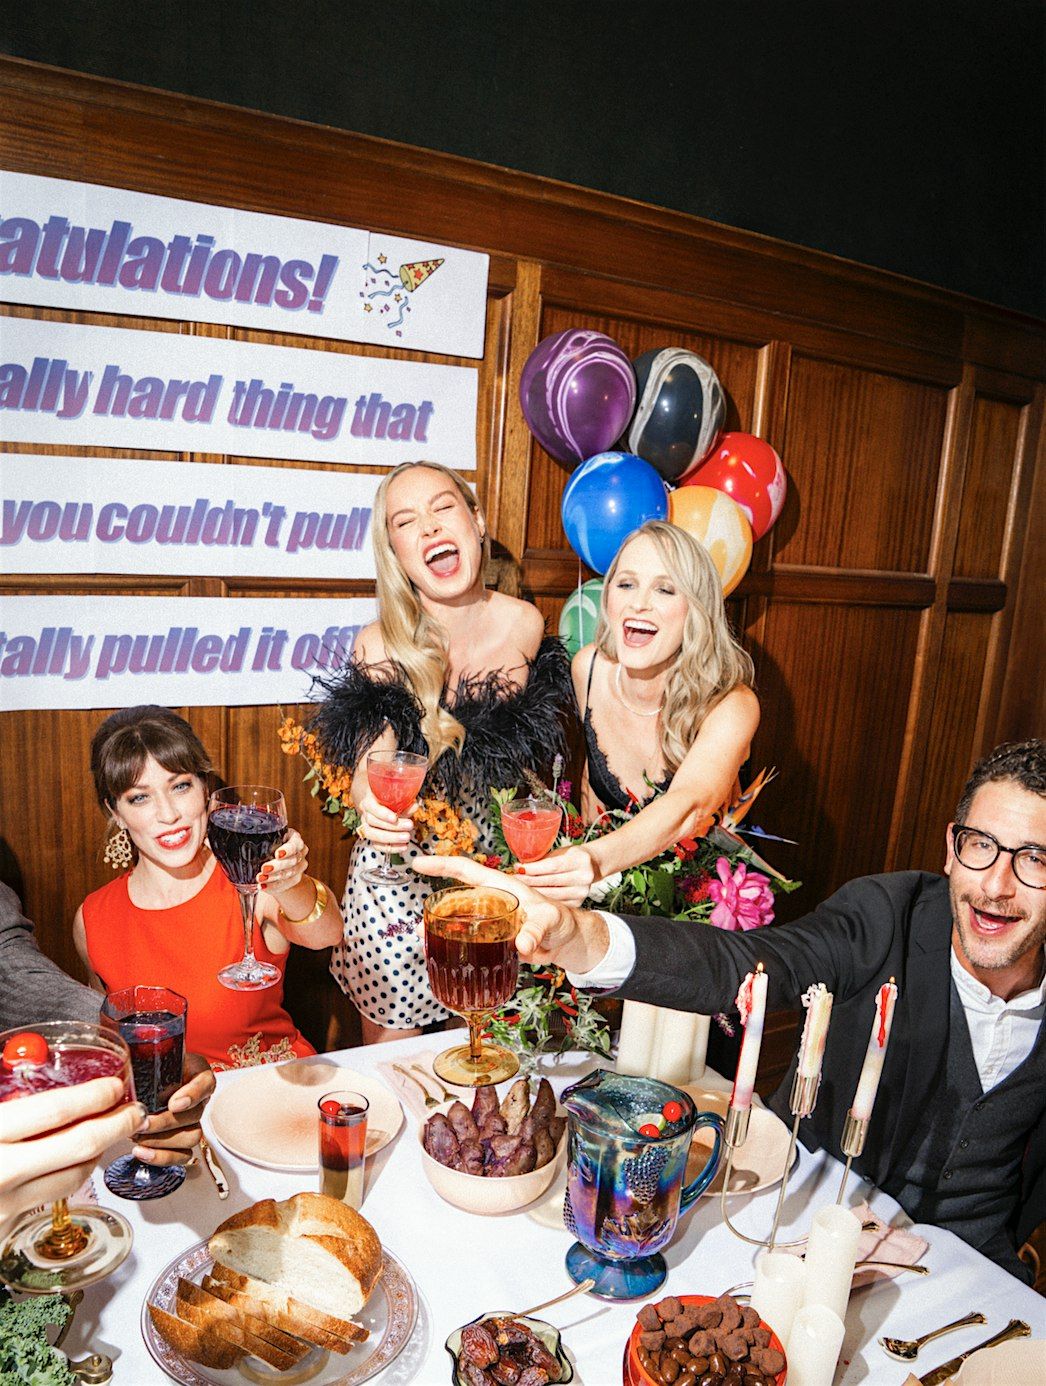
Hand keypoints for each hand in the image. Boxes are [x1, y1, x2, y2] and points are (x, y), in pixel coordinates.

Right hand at [0, 1077, 145, 1229]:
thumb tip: (18, 1057)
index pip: (53, 1112)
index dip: (92, 1096)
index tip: (114, 1084)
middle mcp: (0, 1173)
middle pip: (79, 1146)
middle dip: (116, 1123)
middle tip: (132, 1109)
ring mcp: (5, 1207)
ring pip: (74, 1176)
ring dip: (98, 1151)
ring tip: (108, 1130)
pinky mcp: (6, 1230)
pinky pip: (52, 1196)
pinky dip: (72, 1174)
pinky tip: (74, 1159)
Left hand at [133, 1052, 214, 1166]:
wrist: (140, 1086)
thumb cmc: (147, 1069)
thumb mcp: (148, 1056)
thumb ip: (144, 1056)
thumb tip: (127, 1057)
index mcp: (196, 1073)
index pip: (205, 1082)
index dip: (193, 1094)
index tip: (174, 1103)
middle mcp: (198, 1099)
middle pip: (195, 1115)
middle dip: (166, 1122)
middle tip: (142, 1122)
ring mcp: (192, 1122)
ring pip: (191, 1137)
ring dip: (162, 1141)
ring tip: (137, 1137)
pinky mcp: (183, 1143)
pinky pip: (183, 1156)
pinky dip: (161, 1157)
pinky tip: (141, 1151)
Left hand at [257, 828, 308, 895]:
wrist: (279, 864)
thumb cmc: (268, 847)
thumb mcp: (266, 840)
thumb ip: (256, 838)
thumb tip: (232, 836)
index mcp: (294, 839)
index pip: (295, 844)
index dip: (288, 849)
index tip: (277, 854)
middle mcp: (300, 853)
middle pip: (292, 860)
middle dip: (277, 866)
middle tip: (264, 869)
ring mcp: (299, 867)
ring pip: (289, 874)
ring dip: (273, 878)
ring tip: (260, 879)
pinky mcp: (295, 879)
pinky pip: (285, 885)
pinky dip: (273, 887)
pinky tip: (263, 887)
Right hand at [357, 786, 416, 848]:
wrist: (385, 808)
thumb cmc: (392, 802)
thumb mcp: (398, 800)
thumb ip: (405, 804)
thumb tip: (414, 806)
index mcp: (369, 802)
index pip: (372, 807)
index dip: (383, 814)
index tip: (395, 818)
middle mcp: (365, 815)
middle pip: (373, 822)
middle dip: (392, 826)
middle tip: (409, 826)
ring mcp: (367, 828)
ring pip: (373, 835)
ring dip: (392, 838)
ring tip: (407, 837)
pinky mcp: (372, 840)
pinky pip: (378, 846)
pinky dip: (392, 848)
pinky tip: (404, 846)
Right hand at [412, 855, 608, 973]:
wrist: (566, 940)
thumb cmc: (561, 920)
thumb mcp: (550, 920)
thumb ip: (536, 929)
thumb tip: (522, 945)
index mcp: (500, 886)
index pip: (465, 870)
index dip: (441, 864)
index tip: (418, 862)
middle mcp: (491, 901)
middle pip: (456, 899)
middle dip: (436, 909)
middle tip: (420, 926)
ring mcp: (490, 920)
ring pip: (459, 921)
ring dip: (442, 930)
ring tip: (427, 941)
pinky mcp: (493, 938)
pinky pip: (469, 940)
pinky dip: (455, 945)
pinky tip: (445, 954)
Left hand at [516, 844, 595, 905]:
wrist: (592, 865)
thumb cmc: (571, 857)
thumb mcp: (560, 852)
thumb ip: (543, 860)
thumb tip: (520, 867)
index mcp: (580, 859)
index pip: (552, 866)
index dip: (533, 868)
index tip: (518, 868)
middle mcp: (584, 876)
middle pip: (550, 881)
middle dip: (529, 880)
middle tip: (514, 879)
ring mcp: (582, 891)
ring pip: (551, 894)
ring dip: (533, 891)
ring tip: (520, 887)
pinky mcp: (578, 902)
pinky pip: (556, 902)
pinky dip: (542, 899)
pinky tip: (533, 895)